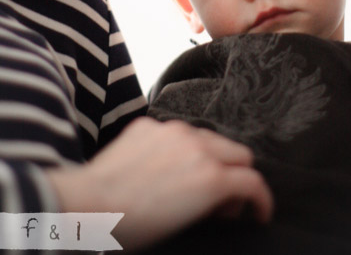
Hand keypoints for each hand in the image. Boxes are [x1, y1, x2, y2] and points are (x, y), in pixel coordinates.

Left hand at [47, 117, 272, 249]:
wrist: (88, 206)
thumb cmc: (132, 226)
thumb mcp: (185, 222)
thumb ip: (214, 201)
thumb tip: (223, 199)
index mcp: (211, 176)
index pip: (254, 181)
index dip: (262, 201)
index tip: (258, 211)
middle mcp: (198, 146)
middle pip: (240, 153)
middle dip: (239, 175)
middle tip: (224, 201)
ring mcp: (173, 131)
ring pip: (210, 138)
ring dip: (212, 158)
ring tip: (192, 182)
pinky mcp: (151, 124)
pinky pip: (178, 132)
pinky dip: (180, 148)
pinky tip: (163, 167)